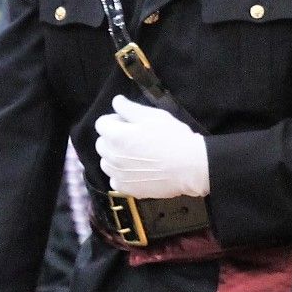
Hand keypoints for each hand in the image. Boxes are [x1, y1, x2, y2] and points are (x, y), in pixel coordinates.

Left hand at [94, 97, 208, 197]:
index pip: (101, 123)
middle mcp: (112, 157)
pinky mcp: (127, 189)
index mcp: (116, 136)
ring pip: (106, 163)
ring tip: (135, 155)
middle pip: (101, 143)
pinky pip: (115, 180)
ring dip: (115, 157)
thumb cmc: (172, 138)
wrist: (189, 167)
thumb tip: (116, 101)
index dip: (114, 119)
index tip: (128, 122)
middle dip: (113, 138)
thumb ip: (129, 108)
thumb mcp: (153, 115)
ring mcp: (118, 175)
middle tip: (133, 137)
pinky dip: (121, 175)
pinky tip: (137, 171)